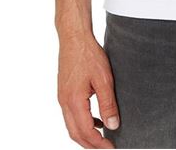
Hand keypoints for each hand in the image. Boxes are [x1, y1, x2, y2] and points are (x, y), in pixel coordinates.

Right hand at [57, 33, 119, 147]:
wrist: (74, 37)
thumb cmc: (89, 55)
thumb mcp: (104, 79)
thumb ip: (108, 104)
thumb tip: (113, 125)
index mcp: (74, 101)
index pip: (86, 132)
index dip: (99, 143)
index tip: (112, 147)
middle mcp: (64, 102)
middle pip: (75, 133)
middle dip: (91, 144)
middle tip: (107, 146)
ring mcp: (62, 97)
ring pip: (72, 125)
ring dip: (86, 134)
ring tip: (103, 137)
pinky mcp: (64, 91)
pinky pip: (71, 115)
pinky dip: (82, 123)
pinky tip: (96, 119)